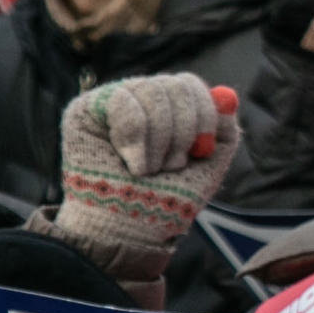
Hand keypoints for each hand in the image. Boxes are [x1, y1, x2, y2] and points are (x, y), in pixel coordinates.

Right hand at [51, 76, 240, 281]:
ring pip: (150, 91)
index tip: (201, 148)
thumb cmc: (167, 199)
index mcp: (168, 108)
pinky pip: (122, 100)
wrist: (131, 227)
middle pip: (174, 85)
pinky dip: (134, 137)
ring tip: (148, 170)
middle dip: (181, 132)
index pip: (188, 84)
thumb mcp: (208, 167)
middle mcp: (140, 98)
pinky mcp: (85, 109)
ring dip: (158, 142)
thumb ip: (223, 132)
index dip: (202, 112)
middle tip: (171, 165)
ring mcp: (112, 100)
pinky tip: (130, 163)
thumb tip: (228, 99)